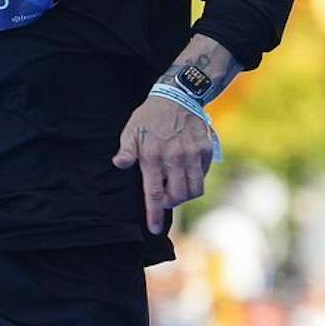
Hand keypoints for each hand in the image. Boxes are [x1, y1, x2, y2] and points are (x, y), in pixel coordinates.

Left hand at [113, 94, 214, 234]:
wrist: (178, 96)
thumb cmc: (150, 117)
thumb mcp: (131, 131)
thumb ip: (126, 150)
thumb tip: (119, 164)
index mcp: (153, 155)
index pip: (154, 193)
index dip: (153, 214)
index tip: (152, 229)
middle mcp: (174, 157)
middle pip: (177, 196)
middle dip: (170, 203)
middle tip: (165, 197)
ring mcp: (192, 154)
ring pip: (194, 190)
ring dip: (185, 195)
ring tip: (176, 188)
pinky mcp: (205, 150)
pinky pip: (203, 176)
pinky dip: (195, 180)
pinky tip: (186, 172)